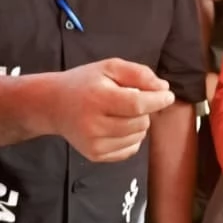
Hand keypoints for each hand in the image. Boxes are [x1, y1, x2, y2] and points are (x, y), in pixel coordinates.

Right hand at [48, 59, 174, 162]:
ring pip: (138, 137)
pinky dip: (131, 138)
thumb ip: (139, 74)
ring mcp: (94, 144)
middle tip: (130, 100)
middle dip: (145, 110)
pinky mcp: (95, 155)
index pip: (137, 105)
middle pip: (140, 123)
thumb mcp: (109, 67)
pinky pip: (130, 150)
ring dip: (139, 124)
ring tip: (121, 112)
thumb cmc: (85, 83)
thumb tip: (164, 89)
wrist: (54, 105)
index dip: (157, 101)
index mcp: (98, 99)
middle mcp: (94, 125)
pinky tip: (117, 126)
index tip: (168, 96)